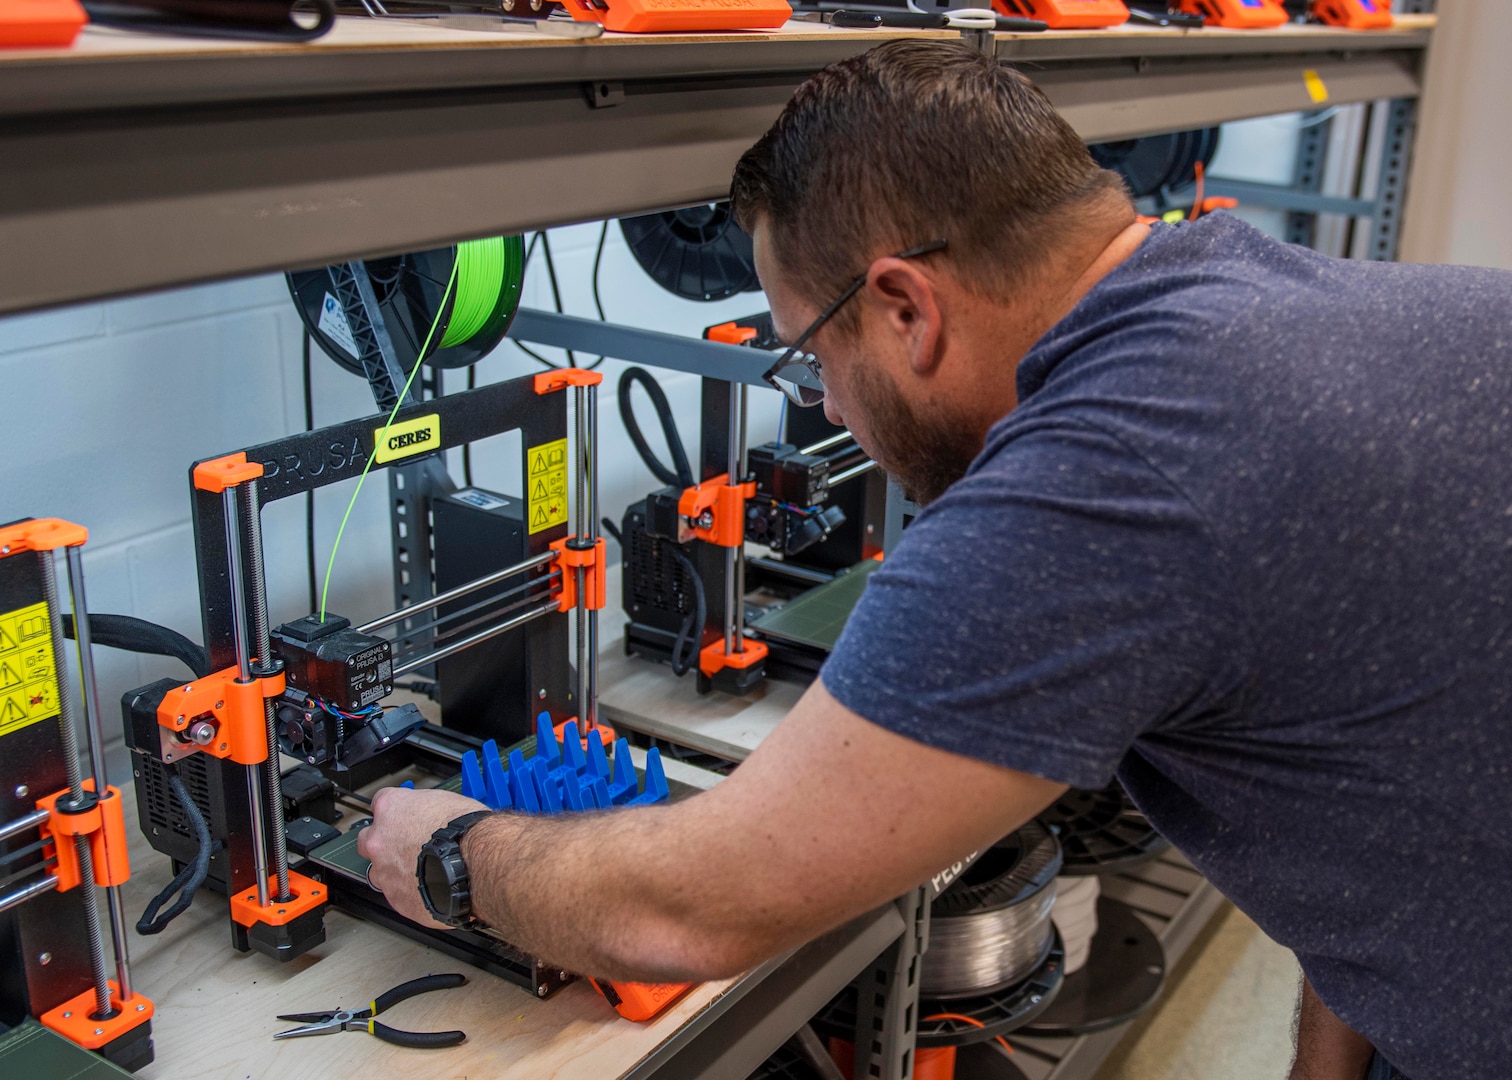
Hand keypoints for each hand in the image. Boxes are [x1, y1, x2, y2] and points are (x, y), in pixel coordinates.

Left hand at [356, 786, 489, 929]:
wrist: (475, 866)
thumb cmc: (466, 833)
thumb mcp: (449, 801)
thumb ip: (427, 809)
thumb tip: (432, 814)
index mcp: (391, 808)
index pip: (379, 802)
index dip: (394, 811)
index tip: (401, 816)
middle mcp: (380, 839)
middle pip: (368, 839)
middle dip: (383, 843)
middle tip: (407, 846)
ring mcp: (384, 871)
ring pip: (379, 871)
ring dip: (395, 871)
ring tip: (422, 871)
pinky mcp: (396, 898)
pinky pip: (398, 894)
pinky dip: (411, 892)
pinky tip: (432, 886)